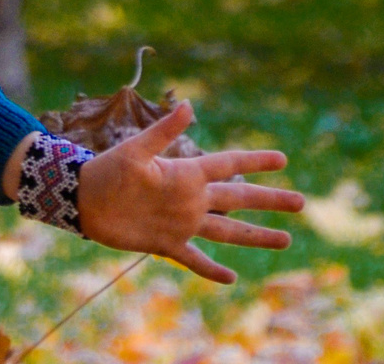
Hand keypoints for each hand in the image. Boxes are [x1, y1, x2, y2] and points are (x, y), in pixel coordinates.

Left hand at [73, 100, 302, 283]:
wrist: (81, 199)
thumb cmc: (107, 169)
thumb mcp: (136, 150)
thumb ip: (164, 131)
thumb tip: (190, 105)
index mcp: (186, 173)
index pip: (228, 165)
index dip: (254, 162)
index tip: (282, 159)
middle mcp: (190, 198)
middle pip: (238, 199)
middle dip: (269, 200)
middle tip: (301, 201)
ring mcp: (181, 222)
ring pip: (228, 230)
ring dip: (256, 235)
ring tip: (286, 239)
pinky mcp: (166, 243)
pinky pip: (195, 258)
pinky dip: (212, 269)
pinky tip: (232, 278)